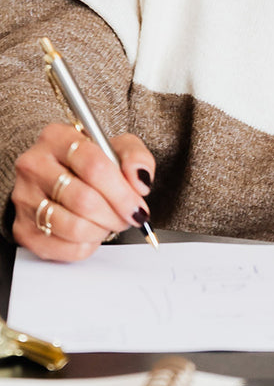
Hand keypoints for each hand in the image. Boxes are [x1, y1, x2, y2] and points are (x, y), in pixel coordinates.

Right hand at [11, 124, 154, 261]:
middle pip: (85, 200)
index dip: (122, 193)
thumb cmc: (91, 164)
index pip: (94, 166)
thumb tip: (139, 181)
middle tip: (127, 217)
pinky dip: (86, 245)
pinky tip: (91, 232)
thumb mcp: (119, 149)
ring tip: (108, 222)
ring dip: (101, 231)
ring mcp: (25, 197)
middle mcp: (35, 165)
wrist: (62, 180)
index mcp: (58, 138)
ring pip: (74, 226)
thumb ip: (136, 157)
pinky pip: (63, 247)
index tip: (137, 206)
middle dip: (115, 215)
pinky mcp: (23, 228)